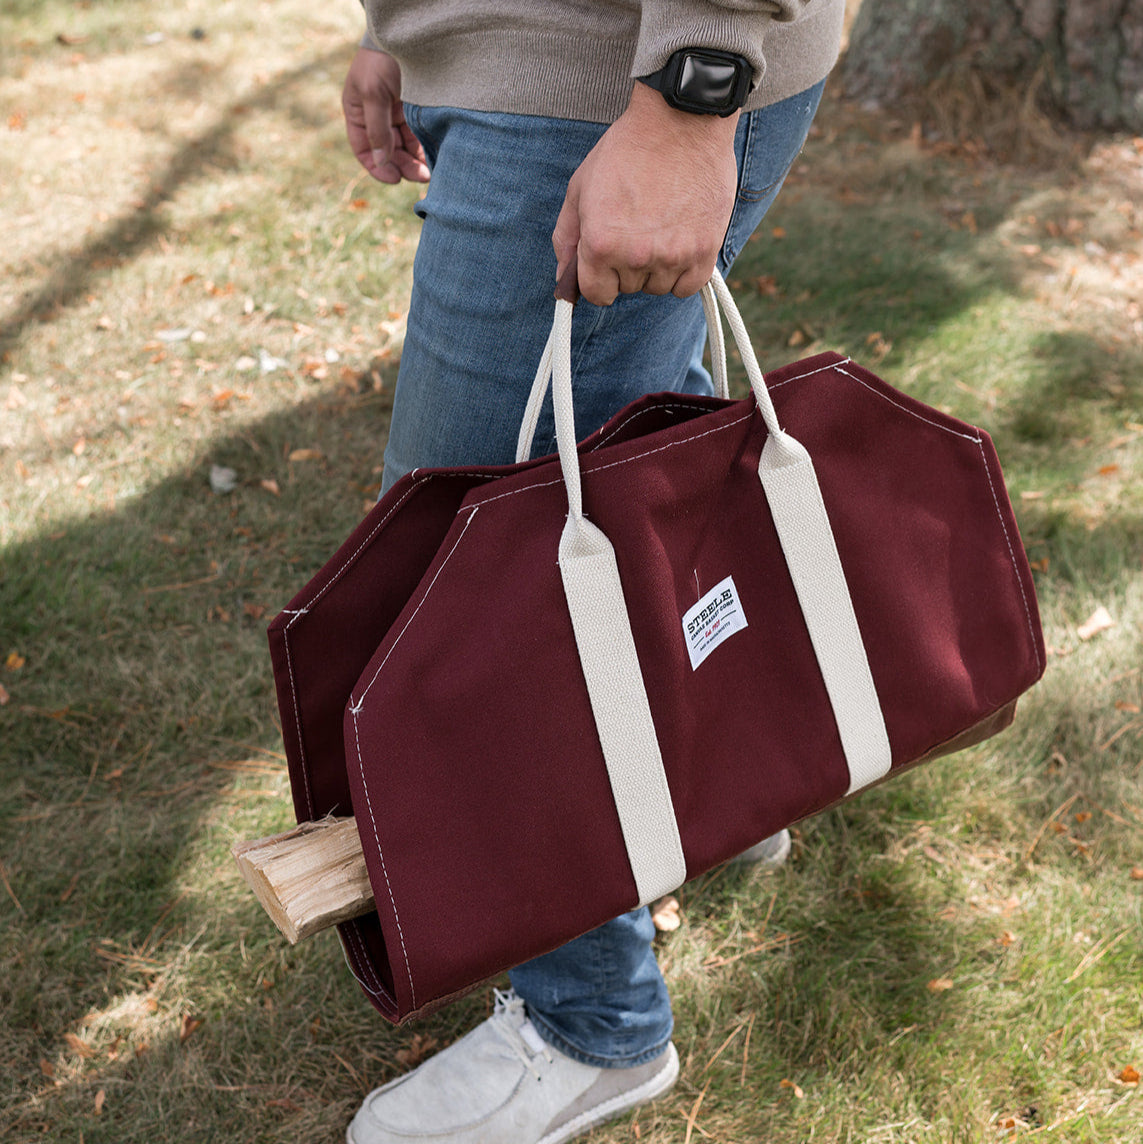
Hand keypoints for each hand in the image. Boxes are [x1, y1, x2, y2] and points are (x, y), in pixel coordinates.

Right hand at [342, 47, 429, 184]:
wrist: (410, 35)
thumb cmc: (383, 59)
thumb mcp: (374, 93)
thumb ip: (376, 129)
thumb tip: (381, 160)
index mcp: (358, 112)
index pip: (364, 149)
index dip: (377, 167)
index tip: (394, 179)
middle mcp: (377, 117)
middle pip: (388, 153)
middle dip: (403, 167)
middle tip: (422, 177)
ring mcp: (398, 115)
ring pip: (406, 149)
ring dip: (417, 163)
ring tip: (431, 172)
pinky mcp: (418, 112)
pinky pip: (421, 138)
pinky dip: (427, 151)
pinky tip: (437, 159)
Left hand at [552, 83, 738, 305]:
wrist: (680, 120)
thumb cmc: (627, 149)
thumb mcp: (580, 187)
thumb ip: (567, 238)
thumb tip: (565, 277)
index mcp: (601, 244)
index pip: (597, 294)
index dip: (598, 278)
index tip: (606, 262)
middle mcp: (636, 256)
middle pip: (628, 288)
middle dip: (627, 266)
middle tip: (636, 227)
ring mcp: (673, 256)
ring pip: (658, 288)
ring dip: (656, 268)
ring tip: (660, 227)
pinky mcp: (704, 251)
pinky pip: (687, 286)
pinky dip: (683, 273)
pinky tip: (679, 243)